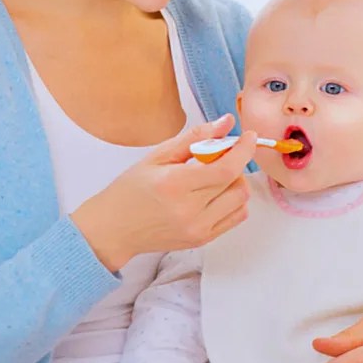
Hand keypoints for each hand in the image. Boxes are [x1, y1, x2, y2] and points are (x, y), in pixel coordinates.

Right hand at [72, 114, 256, 270]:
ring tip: (214, 176)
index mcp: (175, 185)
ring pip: (241, 201)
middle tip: (220, 156)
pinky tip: (215, 193)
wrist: (114, 229)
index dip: (244, 150)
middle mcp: (189, 211)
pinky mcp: (202, 240)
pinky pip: (236, 217)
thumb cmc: (130, 190)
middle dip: (237, 163)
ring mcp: (198, 229)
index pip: (226, 168)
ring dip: (236, 182)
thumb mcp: (157, 156)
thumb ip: (195, 137)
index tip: (249, 137)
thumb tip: (226, 122)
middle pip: (237, 183)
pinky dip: (233, 201)